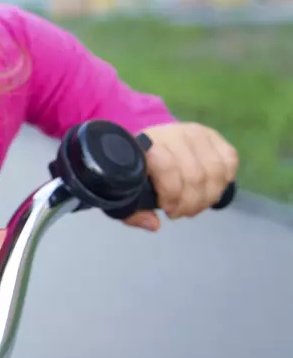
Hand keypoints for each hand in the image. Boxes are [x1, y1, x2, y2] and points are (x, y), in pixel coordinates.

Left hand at [123, 122, 238, 231]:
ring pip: (215, 171)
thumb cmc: (139, 170)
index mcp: (147, 145)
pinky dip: (224, 180)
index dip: (173, 195)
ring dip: (209, 196)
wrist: (148, 144)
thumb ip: (133, 211)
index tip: (168, 210)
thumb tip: (154, 224)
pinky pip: (230, 160)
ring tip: (195, 204)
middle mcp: (173, 134)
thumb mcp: (127, 191)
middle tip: (182, 212)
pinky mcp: (213, 135)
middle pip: (195, 175)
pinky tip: (211, 188)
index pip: (168, 169)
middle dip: (191, 203)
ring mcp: (195, 133)